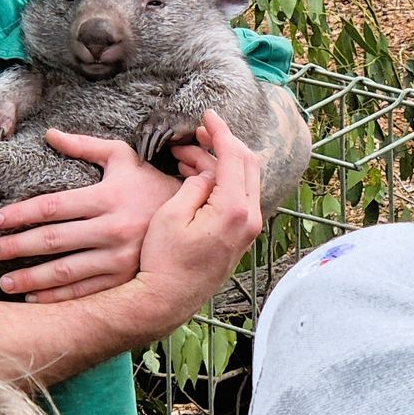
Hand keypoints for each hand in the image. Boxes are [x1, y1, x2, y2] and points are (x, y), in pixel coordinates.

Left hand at [0, 131, 177, 301]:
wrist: (194, 216)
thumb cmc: (151, 182)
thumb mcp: (122, 157)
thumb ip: (85, 146)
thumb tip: (50, 134)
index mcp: (107, 197)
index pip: (52, 207)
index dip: (21, 215)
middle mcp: (112, 228)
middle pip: (53, 240)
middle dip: (17, 247)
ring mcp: (119, 257)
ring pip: (66, 271)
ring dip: (31, 278)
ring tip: (4, 281)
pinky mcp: (126, 278)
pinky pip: (86, 291)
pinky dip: (58, 297)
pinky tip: (34, 296)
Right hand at [125, 112, 263, 339]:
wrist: (169, 299)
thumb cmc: (164, 260)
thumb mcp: (172, 215)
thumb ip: (194, 185)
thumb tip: (206, 171)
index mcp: (233, 210)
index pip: (234, 157)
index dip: (220, 131)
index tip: (206, 115)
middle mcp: (249, 219)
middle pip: (247, 164)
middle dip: (222, 143)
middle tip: (196, 132)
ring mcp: (248, 228)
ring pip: (243, 180)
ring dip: (218, 162)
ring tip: (184, 156)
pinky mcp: (240, 235)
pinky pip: (238, 196)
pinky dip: (220, 180)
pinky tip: (195, 176)